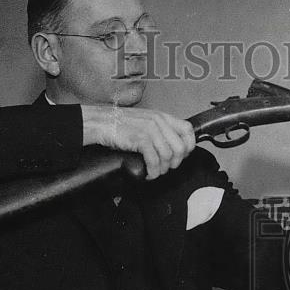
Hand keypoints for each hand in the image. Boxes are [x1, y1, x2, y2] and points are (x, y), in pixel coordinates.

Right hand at [81, 105, 195, 179]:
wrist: (100, 122)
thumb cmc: (119, 123)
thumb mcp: (145, 120)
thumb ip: (160, 128)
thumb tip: (172, 145)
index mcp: (162, 116)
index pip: (188, 130)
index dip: (189, 145)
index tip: (183, 155)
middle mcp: (158, 122)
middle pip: (180, 147)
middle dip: (175, 162)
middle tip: (166, 167)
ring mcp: (149, 130)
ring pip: (167, 156)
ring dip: (162, 169)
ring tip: (155, 171)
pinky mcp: (139, 139)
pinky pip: (154, 160)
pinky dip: (153, 171)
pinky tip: (148, 173)